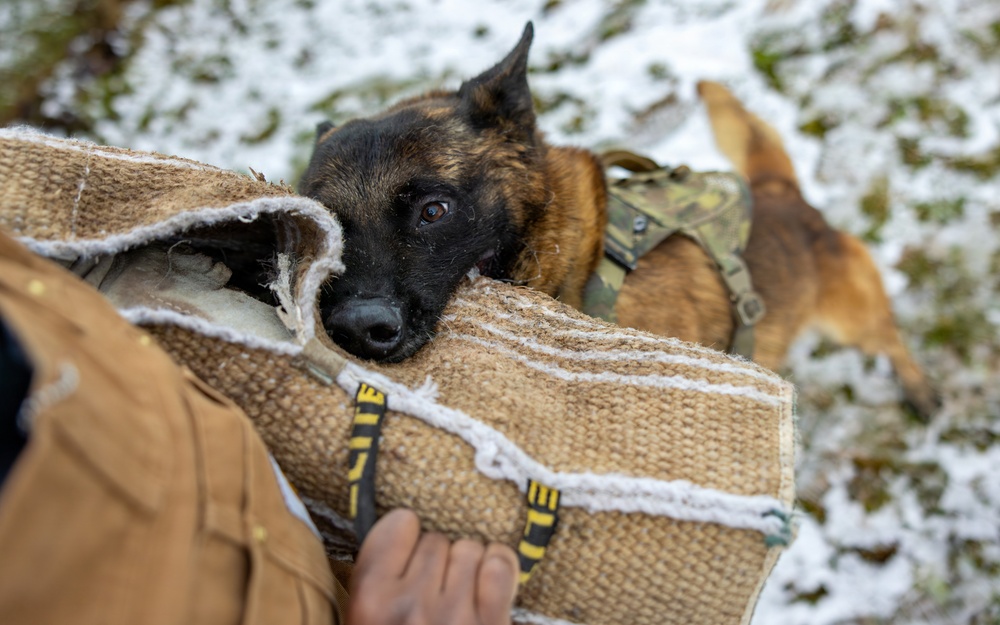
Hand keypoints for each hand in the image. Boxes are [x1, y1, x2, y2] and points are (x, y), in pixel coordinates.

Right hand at [348, 509, 518, 624]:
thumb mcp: (364, 618)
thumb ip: (376, 577)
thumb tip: (400, 520)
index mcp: (370, 602)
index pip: (398, 524)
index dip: (404, 537)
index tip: (406, 551)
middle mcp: (410, 605)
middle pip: (436, 538)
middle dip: (438, 559)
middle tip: (434, 588)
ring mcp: (455, 615)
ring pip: (470, 548)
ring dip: (468, 565)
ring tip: (460, 593)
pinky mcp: (492, 623)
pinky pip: (500, 565)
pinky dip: (498, 569)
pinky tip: (490, 586)